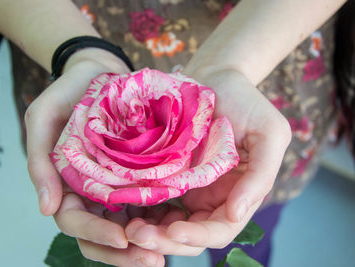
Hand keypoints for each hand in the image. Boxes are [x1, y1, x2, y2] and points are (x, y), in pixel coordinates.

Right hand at [25, 50, 164, 265]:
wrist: (99, 72)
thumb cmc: (68, 93)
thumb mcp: (44, 119)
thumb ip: (40, 163)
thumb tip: (46, 210)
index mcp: (65, 185)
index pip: (74, 221)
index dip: (95, 234)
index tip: (121, 238)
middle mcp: (90, 193)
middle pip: (102, 236)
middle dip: (124, 253)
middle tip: (153, 261)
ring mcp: (115, 188)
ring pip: (127, 228)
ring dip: (146, 245)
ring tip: (171, 252)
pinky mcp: (137, 178)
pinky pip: (147, 205)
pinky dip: (159, 220)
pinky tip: (179, 225)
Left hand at [125, 69, 290, 255]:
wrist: (217, 77)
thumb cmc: (247, 102)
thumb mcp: (269, 134)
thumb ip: (261, 176)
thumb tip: (237, 214)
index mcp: (239, 194)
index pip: (220, 229)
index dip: (198, 236)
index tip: (174, 231)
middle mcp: (212, 198)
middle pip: (189, 234)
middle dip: (165, 240)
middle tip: (137, 235)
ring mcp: (188, 188)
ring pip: (167, 223)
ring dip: (148, 231)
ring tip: (127, 227)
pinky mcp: (167, 174)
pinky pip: (153, 201)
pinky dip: (140, 210)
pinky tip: (123, 209)